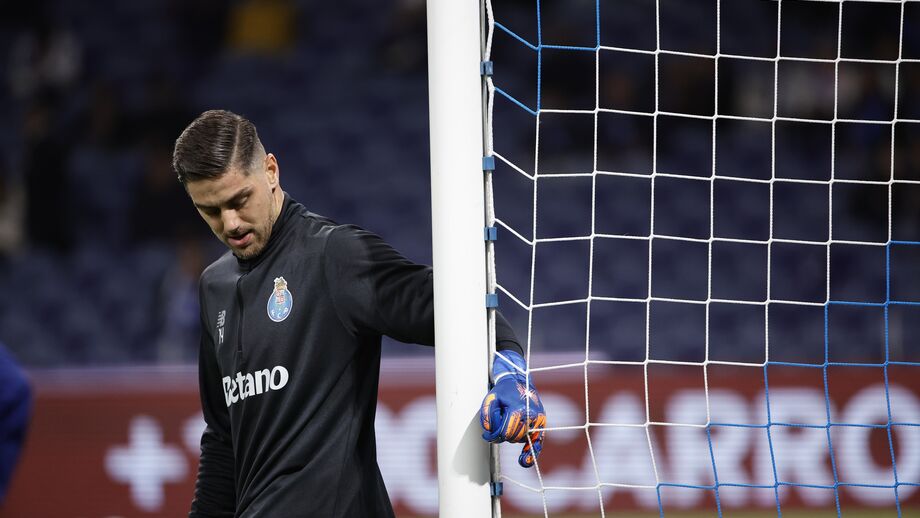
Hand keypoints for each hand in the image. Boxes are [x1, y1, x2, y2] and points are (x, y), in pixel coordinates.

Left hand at [479, 350, 545, 467]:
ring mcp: (539, 420)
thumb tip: (489, 432)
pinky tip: (523, 462)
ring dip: (512, 436)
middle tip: (496, 426)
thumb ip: (486, 416)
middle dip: (502, 435)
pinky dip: (531, 453)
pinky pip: (538, 443)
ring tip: (507, 421)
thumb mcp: (490, 399)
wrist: (519, 380)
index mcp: (519, 409)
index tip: (486, 434)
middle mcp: (531, 416)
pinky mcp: (542, 423)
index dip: (493, 435)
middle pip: (512, 438)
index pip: (504, 433)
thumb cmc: (503, 391)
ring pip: (521, 439)